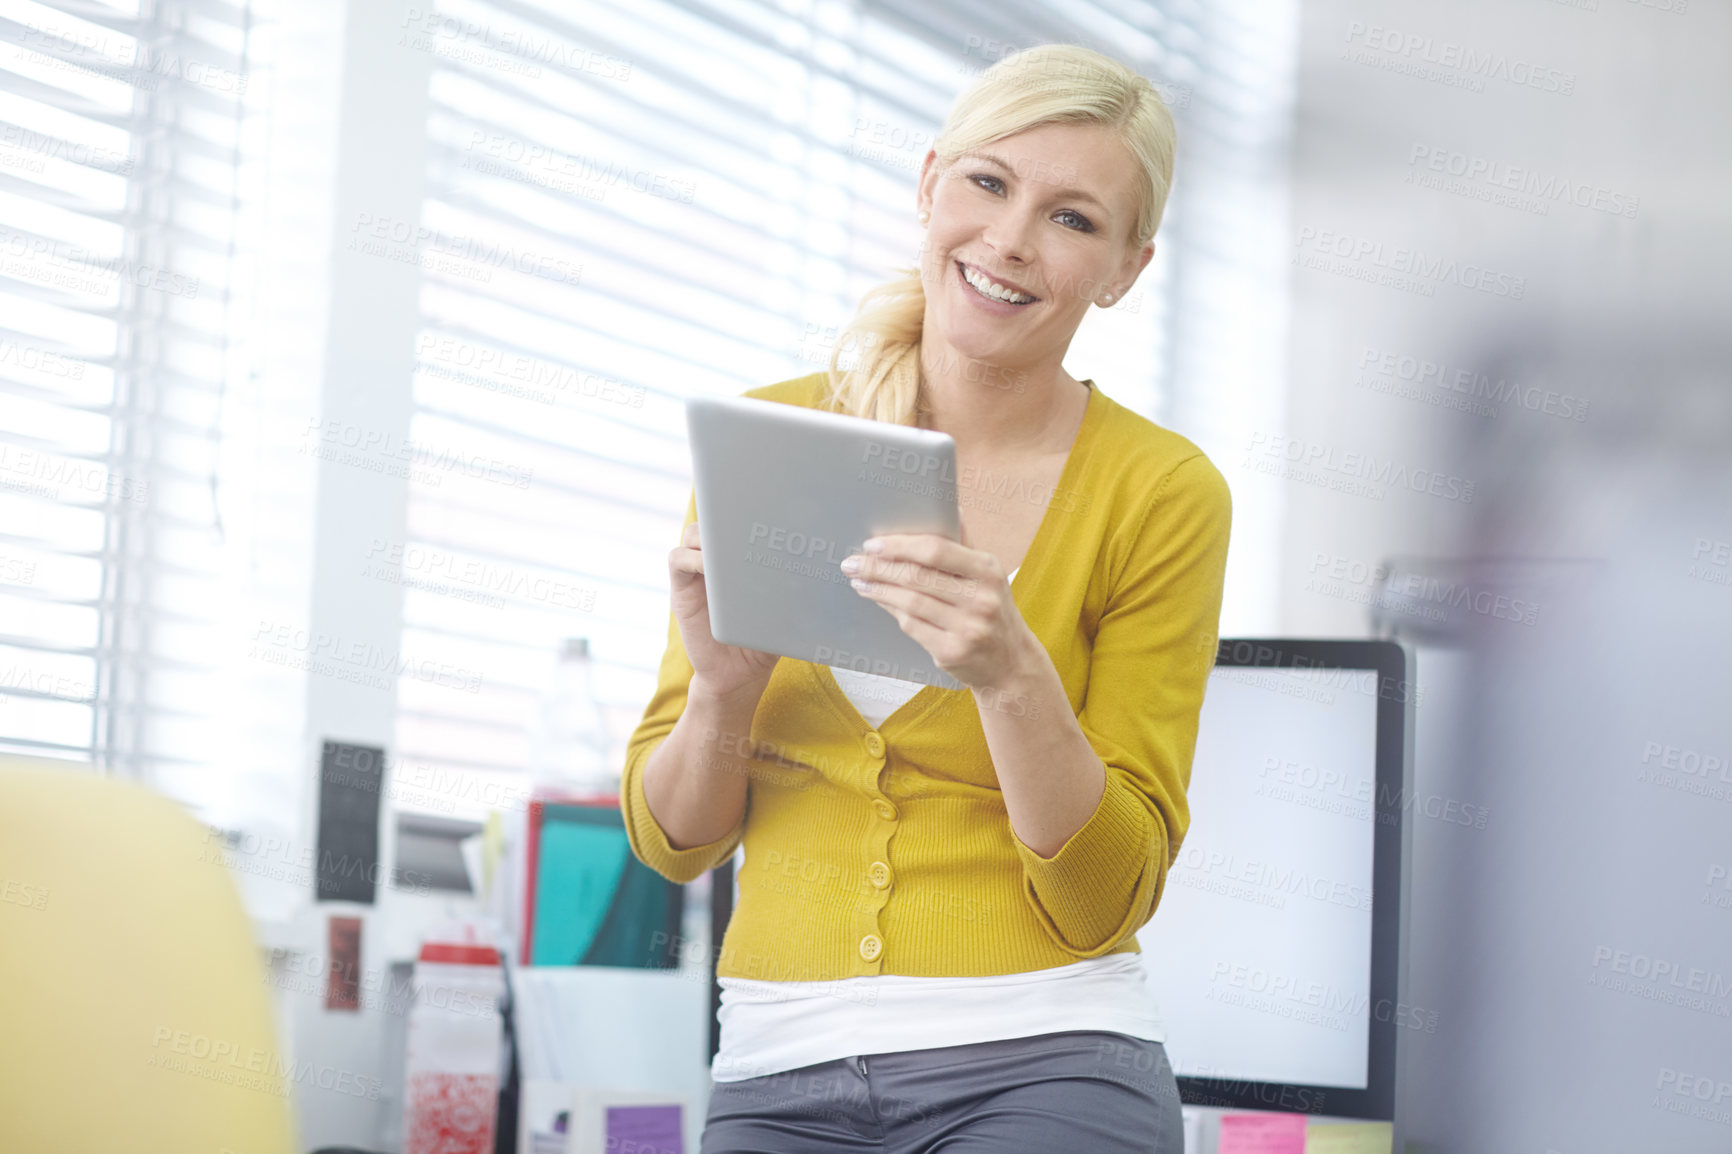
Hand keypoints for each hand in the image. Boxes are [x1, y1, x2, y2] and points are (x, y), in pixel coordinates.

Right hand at [668, 520, 779, 700]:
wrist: (739, 674)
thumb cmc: (765, 638)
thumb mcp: (785, 607)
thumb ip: (790, 584)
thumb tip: (811, 563)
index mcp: (743, 557)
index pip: (741, 519)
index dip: (749, 506)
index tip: (768, 504)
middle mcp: (719, 560)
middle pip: (715, 518)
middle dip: (729, 512)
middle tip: (748, 518)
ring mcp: (698, 573)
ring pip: (694, 534)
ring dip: (710, 534)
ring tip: (729, 546)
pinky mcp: (682, 590)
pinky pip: (678, 560)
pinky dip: (691, 558)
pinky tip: (711, 568)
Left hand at [839, 528, 1038, 691]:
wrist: (1011, 662)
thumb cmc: (992, 609)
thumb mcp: (987, 575)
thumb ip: (964, 545)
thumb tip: (951, 509)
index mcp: (988, 570)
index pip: (936, 550)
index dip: (899, 545)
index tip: (872, 543)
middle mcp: (981, 599)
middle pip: (916, 577)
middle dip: (877, 568)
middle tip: (852, 563)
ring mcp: (968, 628)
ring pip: (909, 602)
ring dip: (877, 589)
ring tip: (859, 581)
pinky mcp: (952, 652)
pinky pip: (911, 626)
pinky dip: (890, 609)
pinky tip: (878, 599)